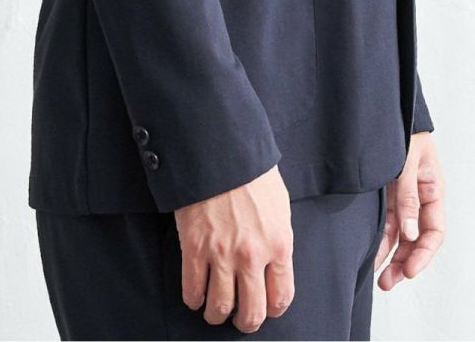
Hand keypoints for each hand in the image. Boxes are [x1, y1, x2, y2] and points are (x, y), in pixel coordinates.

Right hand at [173, 164, 293, 332]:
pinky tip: (196, 295)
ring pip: (219, 309)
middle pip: (251, 312)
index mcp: (279, 244)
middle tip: (240, 319)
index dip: (272, 309)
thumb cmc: (251, 173)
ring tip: (215, 310)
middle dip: (246, 322)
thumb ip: (278, 238)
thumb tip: (274, 262)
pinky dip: (193, 300)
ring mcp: (222, 255)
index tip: (265, 307)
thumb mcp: (279, 205)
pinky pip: (192, 291)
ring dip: (217, 315)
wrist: (220, 151)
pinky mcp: (195, 249)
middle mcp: (252, 256)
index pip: (281, 297)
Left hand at [375, 130, 443, 290]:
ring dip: (392, 256)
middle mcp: (419, 197)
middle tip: (389, 282)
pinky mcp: (387, 193)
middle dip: (405, 262)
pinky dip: (381, 240)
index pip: (434, 231)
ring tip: (380, 279)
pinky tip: (373, 256)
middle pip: (417, 238)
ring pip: (401, 235)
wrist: (385, 107)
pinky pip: (386, 222)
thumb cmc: (403, 129)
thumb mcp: (407, 161)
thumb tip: (410, 235)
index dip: (424, 253)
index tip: (409, 270)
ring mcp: (402, 196)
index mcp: (433, 189)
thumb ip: (407, 195)